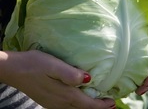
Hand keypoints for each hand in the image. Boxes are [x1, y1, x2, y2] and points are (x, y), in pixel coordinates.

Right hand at [0, 50, 114, 108]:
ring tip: (97, 102)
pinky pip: (67, 107)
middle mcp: (60, 102)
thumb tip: (88, 79)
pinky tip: (79, 100)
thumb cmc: (35, 64)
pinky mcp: (48, 100)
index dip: (101, 105)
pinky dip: (78, 105)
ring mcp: (52, 103)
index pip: (87, 104)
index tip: (112, 103)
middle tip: (109, 104)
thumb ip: (71, 74)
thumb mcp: (53, 65)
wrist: (14, 69)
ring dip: (88, 107)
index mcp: (64, 93)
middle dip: (97, 108)